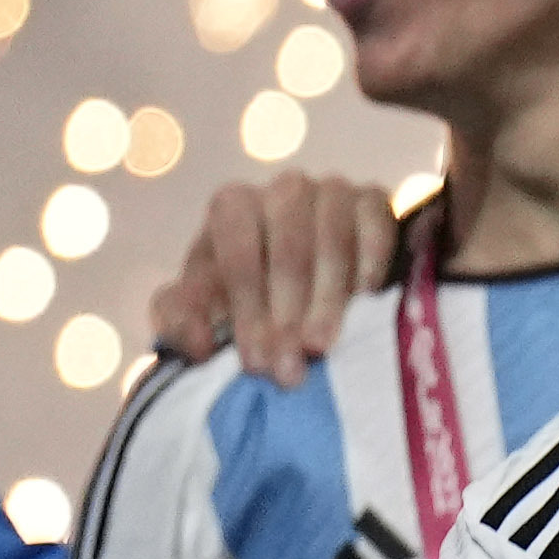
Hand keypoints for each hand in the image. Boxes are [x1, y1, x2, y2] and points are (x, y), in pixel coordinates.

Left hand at [146, 174, 403, 381]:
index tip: (255, 361)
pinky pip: (377, 228)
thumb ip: (182, 322)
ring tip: (320, 348)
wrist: (303, 276)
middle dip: (286, 316)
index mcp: (234, 205)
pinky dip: (370, 266)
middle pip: (289, 250)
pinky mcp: (375, 200)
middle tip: (288, 368)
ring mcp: (333, 190)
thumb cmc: (246, 292)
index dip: (246, 310)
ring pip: (334, 241)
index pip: (239, 253)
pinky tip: (364, 304)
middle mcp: (284, 190)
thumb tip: (199, 344)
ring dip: (327, 301)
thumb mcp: (204, 308)